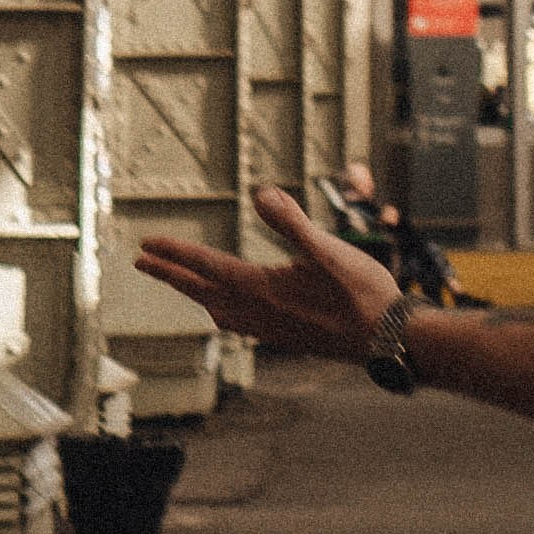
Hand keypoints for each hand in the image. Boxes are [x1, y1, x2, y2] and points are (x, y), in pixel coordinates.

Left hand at [134, 184, 401, 360]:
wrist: (390, 339)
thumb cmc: (363, 292)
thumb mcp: (329, 249)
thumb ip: (292, 222)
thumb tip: (260, 193)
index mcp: (264, 291)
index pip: (208, 268)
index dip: (175, 255)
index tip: (146, 245)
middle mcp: (260, 314)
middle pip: (203, 292)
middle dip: (172, 275)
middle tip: (142, 262)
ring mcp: (273, 330)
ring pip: (219, 311)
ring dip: (195, 294)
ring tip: (181, 283)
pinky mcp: (287, 337)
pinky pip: (239, 324)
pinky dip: (222, 310)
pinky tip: (231, 311)